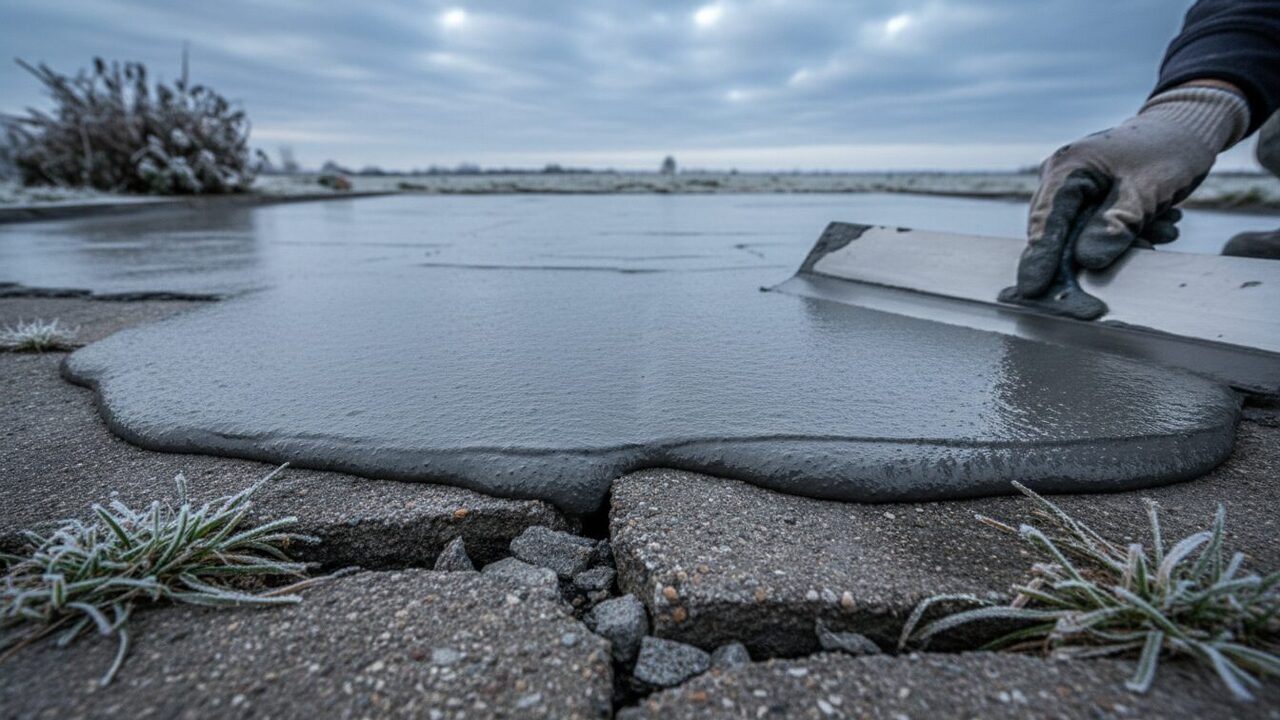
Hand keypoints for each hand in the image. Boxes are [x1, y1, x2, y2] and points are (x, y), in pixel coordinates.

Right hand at [1013, 84, 1249, 300]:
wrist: (1188, 127)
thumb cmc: (1169, 147)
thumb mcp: (1148, 187)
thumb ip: (1117, 224)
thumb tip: (1087, 262)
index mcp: (1068, 168)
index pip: (1047, 219)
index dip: (1038, 257)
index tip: (1031, 290)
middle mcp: (1063, 180)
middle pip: (1058, 235)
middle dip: (1083, 264)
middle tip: (1094, 304)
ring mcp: (1076, 192)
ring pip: (1080, 238)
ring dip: (1117, 247)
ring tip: (1159, 233)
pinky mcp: (1093, 203)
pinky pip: (1098, 233)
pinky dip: (1127, 238)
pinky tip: (1159, 228)